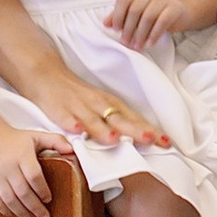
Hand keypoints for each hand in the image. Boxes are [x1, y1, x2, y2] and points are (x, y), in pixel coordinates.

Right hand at [0, 124, 69, 216]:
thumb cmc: (16, 140)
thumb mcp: (37, 136)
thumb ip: (56, 141)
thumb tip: (71, 150)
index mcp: (22, 155)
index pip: (34, 176)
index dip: (42, 190)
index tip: (49, 199)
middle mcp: (8, 166)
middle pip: (22, 191)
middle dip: (35, 207)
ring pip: (9, 200)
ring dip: (22, 213)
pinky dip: (6, 211)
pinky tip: (16, 215)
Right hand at [22, 61, 171, 150]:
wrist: (49, 76)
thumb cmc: (80, 96)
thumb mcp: (102, 107)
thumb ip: (117, 123)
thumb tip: (141, 139)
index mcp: (111, 105)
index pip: (135, 119)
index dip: (150, 130)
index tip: (167, 141)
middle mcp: (99, 104)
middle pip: (120, 119)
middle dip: (135, 130)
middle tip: (151, 139)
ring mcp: (79, 107)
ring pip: (94, 119)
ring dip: (104, 130)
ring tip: (115, 140)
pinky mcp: (60, 110)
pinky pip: (66, 118)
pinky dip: (72, 124)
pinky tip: (76, 131)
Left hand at [105, 0, 181, 51]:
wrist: (180, 10)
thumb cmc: (154, 11)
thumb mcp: (136, 10)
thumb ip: (120, 15)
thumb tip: (106, 23)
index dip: (118, 15)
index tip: (116, 29)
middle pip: (135, 9)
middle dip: (128, 29)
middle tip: (126, 42)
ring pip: (148, 17)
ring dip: (140, 34)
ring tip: (136, 46)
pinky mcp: (174, 7)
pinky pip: (161, 22)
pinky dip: (153, 34)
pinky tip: (149, 43)